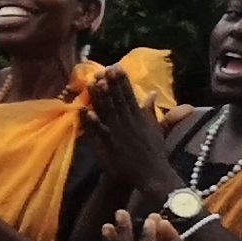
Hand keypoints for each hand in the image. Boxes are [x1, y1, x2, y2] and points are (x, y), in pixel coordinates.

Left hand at [86, 70, 180, 196]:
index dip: (122, 81)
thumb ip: (151, 110)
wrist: (151, 174)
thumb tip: (152, 93)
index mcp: (139, 117)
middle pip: (117, 100)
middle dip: (110, 84)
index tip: (116, 66)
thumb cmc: (153, 152)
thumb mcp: (156, 128)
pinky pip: (98, 132)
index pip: (130, 95)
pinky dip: (92, 122)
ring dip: (100, 98)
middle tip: (104, 68)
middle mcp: (128, 122)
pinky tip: (85, 111)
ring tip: (93, 83)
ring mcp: (117, 133)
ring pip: (107, 112)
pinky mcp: (108, 146)